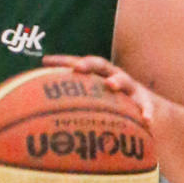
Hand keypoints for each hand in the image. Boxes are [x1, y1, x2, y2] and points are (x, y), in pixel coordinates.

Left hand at [42, 52, 157, 128]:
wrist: (145, 106)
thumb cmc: (108, 104)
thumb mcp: (90, 100)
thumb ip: (69, 104)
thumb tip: (37, 111)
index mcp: (96, 75)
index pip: (77, 63)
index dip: (61, 61)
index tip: (45, 61)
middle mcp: (112, 76)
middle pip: (100, 65)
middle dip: (89, 65)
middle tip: (78, 68)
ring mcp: (130, 87)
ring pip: (124, 81)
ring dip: (117, 81)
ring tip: (111, 84)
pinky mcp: (144, 101)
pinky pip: (146, 106)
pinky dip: (146, 112)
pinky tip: (147, 121)